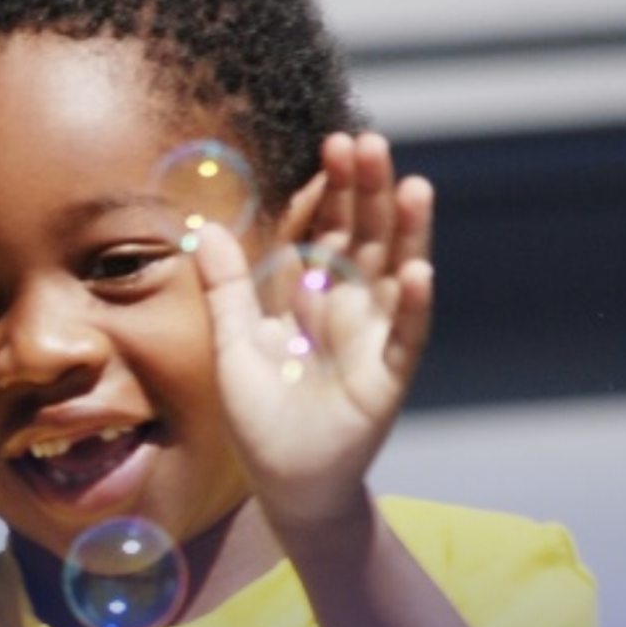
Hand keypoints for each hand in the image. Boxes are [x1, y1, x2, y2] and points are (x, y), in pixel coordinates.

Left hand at [197, 133, 433, 538]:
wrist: (288, 483)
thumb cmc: (260, 420)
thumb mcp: (233, 346)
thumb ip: (226, 288)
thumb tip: (207, 226)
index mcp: (310, 295)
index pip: (324, 230)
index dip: (328, 193)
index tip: (328, 150)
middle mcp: (349, 306)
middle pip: (364, 237)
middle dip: (367, 192)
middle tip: (366, 143)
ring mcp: (374, 336)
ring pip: (396, 273)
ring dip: (405, 232)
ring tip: (411, 185)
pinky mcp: (389, 375)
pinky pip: (406, 336)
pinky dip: (414, 306)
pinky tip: (418, 272)